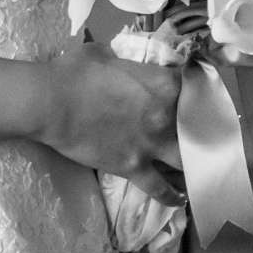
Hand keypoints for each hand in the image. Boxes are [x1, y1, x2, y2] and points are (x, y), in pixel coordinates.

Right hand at [36, 35, 185, 205]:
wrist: (49, 103)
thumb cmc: (72, 72)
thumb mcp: (103, 53)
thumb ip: (122, 60)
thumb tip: (119, 63)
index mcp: (163, 84)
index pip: (195, 87)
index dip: (196, 90)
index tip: (193, 93)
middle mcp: (166, 116)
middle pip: (201, 128)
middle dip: (203, 130)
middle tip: (202, 133)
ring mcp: (152, 144)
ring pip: (187, 162)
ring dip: (195, 166)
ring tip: (199, 171)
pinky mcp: (134, 167)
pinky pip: (159, 188)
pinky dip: (171, 195)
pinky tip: (179, 199)